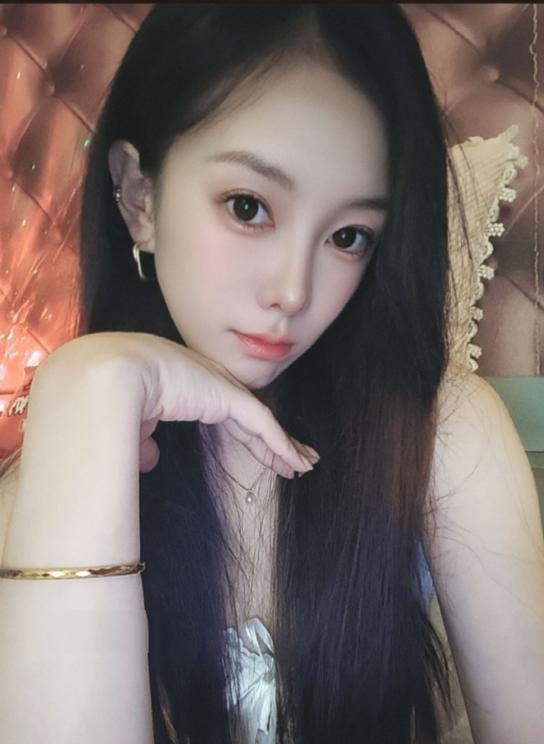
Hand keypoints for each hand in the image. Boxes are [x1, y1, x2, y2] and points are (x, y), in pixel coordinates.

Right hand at [38, 332, 318, 477]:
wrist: (109, 375)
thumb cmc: (111, 396)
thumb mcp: (131, 424)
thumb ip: (145, 438)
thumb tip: (150, 459)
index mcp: (188, 387)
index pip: (227, 413)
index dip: (246, 435)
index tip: (261, 453)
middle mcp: (209, 383)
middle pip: (251, 419)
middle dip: (273, 441)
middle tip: (295, 460)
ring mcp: (221, 388)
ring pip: (263, 424)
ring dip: (284, 447)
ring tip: (305, 466)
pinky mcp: (229, 397)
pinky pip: (263, 426)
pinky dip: (280, 446)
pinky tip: (295, 462)